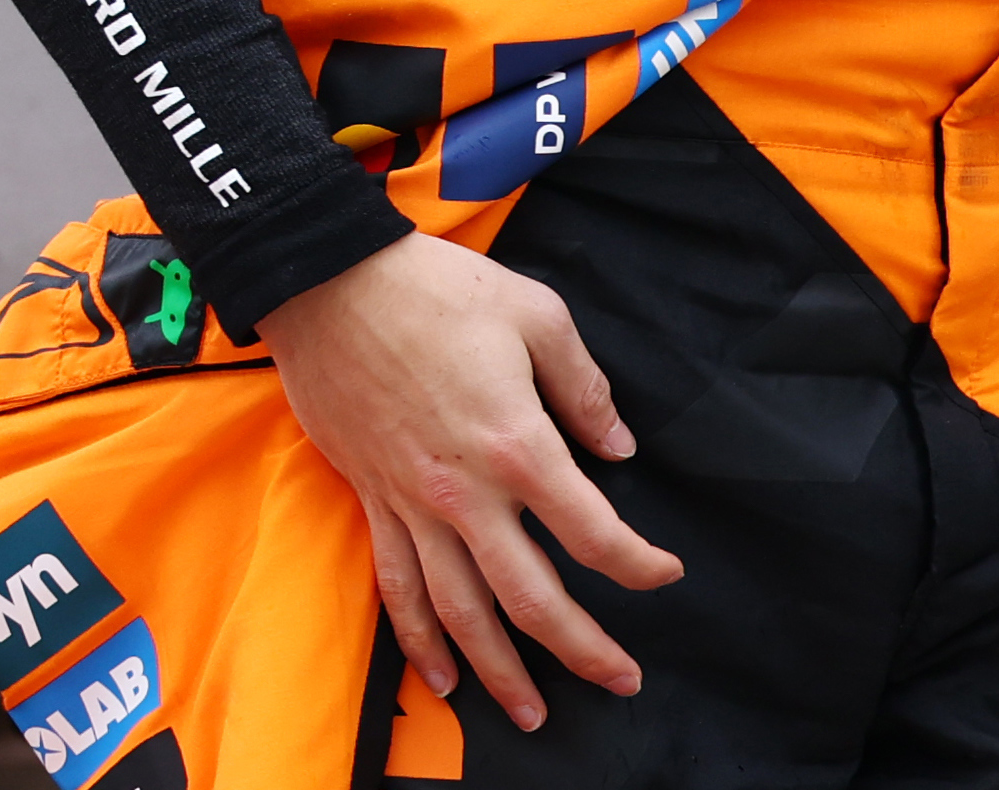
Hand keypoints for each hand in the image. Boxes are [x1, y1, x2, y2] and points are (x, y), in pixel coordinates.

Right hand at [257, 234, 684, 730]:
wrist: (333, 286)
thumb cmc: (440, 292)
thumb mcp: (538, 316)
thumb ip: (585, 389)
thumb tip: (619, 446)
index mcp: (518, 446)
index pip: (592, 533)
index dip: (637, 564)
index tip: (665, 575)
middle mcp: (465, 494)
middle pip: (531, 598)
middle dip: (582, 648)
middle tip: (622, 681)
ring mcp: (413, 506)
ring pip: (462, 613)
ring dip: (502, 671)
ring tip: (535, 712)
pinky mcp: (374, 503)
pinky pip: (398, 590)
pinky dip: (420, 642)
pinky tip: (444, 680)